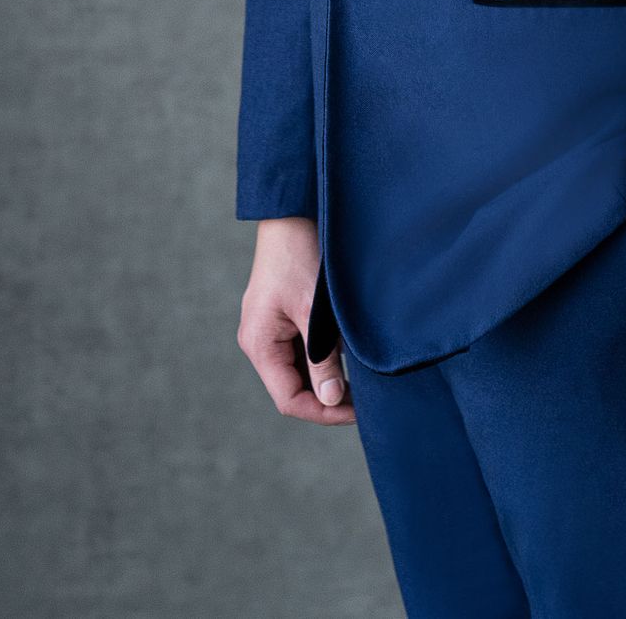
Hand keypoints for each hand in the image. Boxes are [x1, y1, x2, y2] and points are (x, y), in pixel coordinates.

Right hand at [237, 216, 355, 424]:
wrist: (293, 212)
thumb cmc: (300, 256)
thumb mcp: (314, 310)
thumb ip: (320, 357)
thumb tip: (331, 398)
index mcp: (260, 344)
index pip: (289, 398)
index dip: (323, 412)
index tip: (356, 413)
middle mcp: (260, 341)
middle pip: (293, 387)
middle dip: (327, 397)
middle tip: (366, 402)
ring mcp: (270, 329)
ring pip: (299, 369)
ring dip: (327, 377)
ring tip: (362, 382)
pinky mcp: (282, 316)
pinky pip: (302, 349)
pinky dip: (323, 357)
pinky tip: (349, 358)